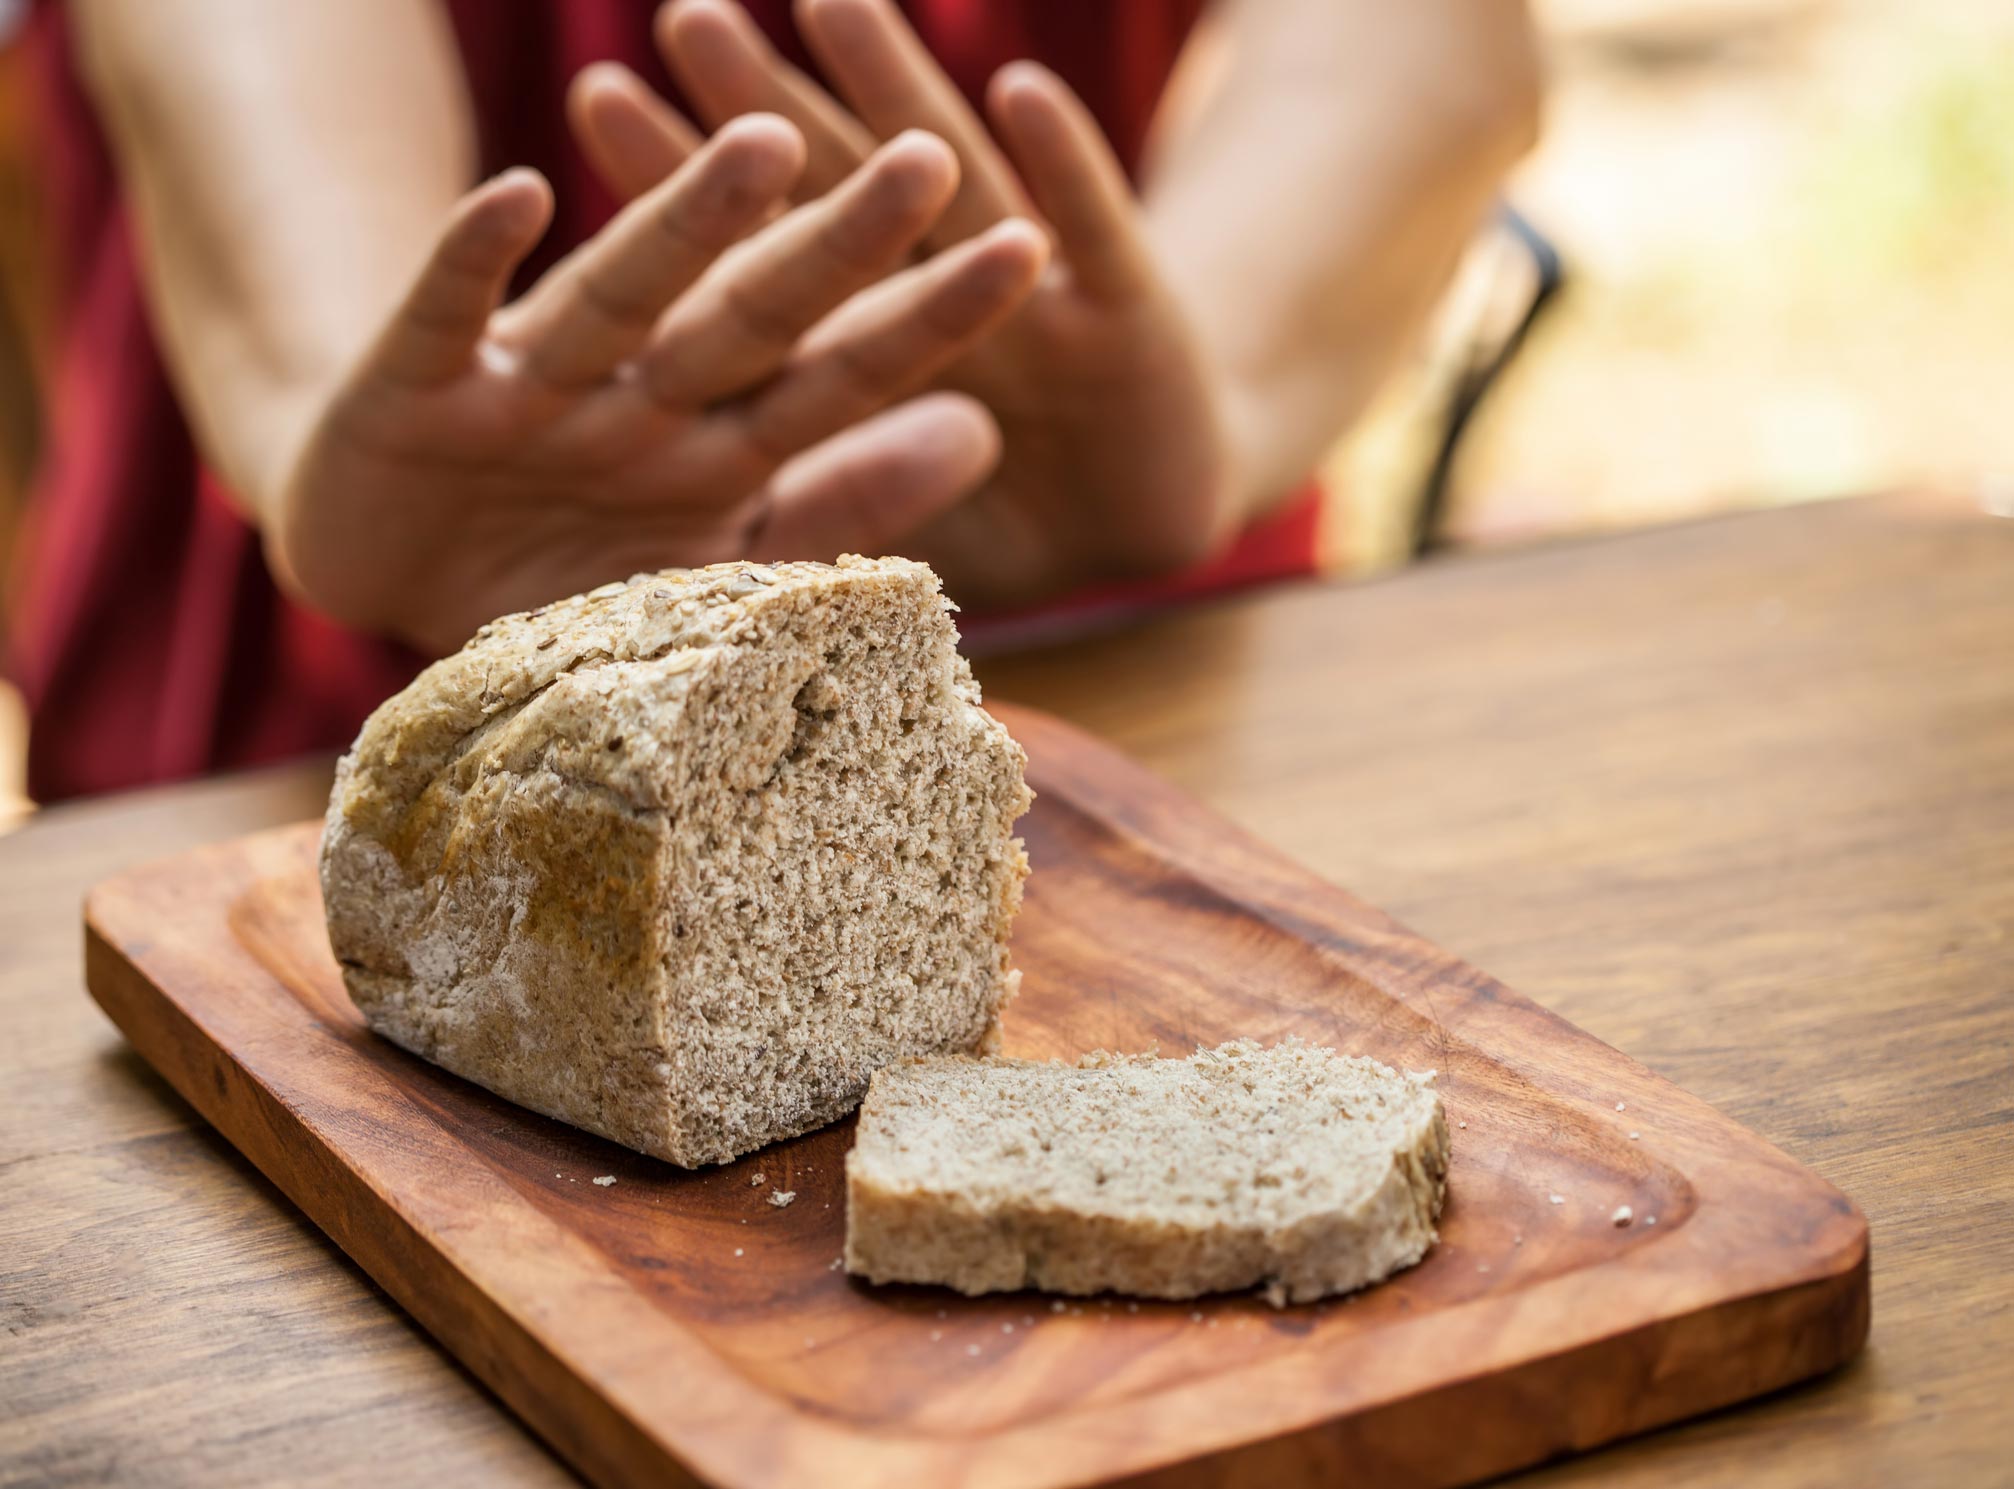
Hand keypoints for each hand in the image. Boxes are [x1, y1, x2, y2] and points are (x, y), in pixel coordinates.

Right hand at [270, 114, 1045, 652]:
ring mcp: (526, 387)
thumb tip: (984, 434)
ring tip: (765, 146)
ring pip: (619, 296)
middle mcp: (634, 398)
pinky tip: (518, 194)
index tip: (1026, 252)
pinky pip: (445, 316)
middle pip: (751, 314)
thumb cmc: (559, 569)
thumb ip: (839, 504)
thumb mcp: (710, 554)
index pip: (841, 373)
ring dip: (684, 225)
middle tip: (932, 157)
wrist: (386, 586)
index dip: (929, 318)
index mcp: (713, 442)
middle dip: (838, 243)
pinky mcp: (413, 389)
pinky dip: (473, 263)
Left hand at [570, 0, 1250, 608]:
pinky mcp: (1141, 324)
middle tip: (687, 14)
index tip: (594, 99)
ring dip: (903, 98)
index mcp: (877, 361)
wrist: (1164, 530)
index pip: (759, 264)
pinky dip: (1067, 173)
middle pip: (840, 200)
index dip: (685, 186)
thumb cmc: (1022, 521)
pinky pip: (1103, 238)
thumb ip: (834, 497)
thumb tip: (696, 505)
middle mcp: (944, 309)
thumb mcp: (907, 519)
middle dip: (766, 111)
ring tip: (834, 3)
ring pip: (961, 189)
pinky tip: (1022, 94)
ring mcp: (1042, 307)